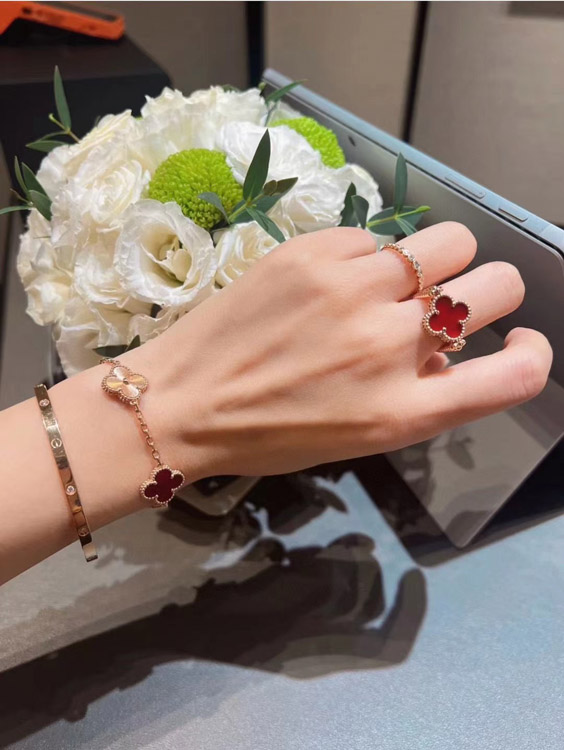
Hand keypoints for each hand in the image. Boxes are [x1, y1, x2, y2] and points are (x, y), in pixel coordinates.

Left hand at [125, 221, 551, 479]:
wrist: (181, 402)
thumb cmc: (269, 434)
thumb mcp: (358, 437)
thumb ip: (419, 392)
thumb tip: (450, 341)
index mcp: (403, 409)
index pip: (515, 375)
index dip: (531, 354)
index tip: (514, 343)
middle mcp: (390, 344)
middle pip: (499, 284)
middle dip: (488, 292)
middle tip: (448, 304)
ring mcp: (352, 289)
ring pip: (448, 241)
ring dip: (436, 263)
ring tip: (395, 282)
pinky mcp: (313, 251)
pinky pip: (378, 238)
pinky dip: (370, 258)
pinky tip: (331, 280)